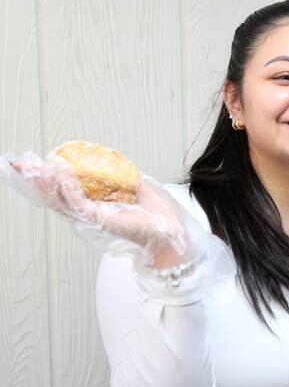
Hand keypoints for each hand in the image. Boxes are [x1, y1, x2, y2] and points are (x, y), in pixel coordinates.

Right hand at [1, 152, 188, 263]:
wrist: (170, 229)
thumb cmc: (154, 213)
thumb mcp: (133, 185)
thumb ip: (119, 174)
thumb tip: (111, 157)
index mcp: (93, 205)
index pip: (61, 191)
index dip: (44, 178)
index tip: (28, 163)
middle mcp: (88, 214)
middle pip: (53, 197)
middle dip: (35, 180)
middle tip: (20, 165)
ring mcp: (92, 219)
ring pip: (60, 202)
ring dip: (48, 183)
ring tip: (40, 168)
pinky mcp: (99, 222)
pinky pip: (79, 205)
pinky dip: (69, 190)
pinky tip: (63, 176)